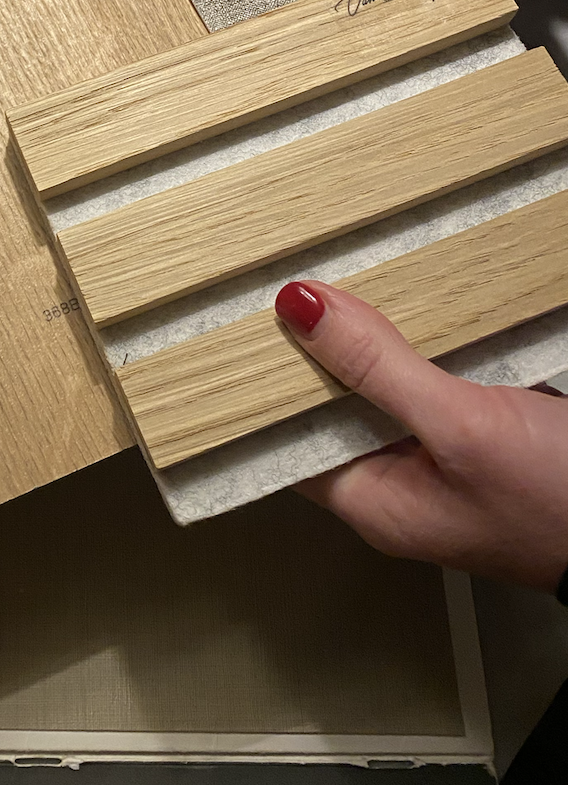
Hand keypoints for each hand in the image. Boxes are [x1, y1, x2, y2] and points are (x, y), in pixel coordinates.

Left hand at [274, 279, 567, 591]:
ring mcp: (441, 458)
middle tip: (295, 281)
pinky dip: (420, 344)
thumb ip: (377, 368)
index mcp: (374, 502)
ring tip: (342, 281)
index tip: (247, 319)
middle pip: (330, 405)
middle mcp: (398, 483)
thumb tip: (298, 310)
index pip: (284, 436)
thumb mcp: (461, 426)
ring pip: (380, 387)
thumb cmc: (561, 502)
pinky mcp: (480, 433)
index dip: (265, 381)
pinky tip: (411, 306)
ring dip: (369, 340)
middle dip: (316, 348)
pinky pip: (430, 381)